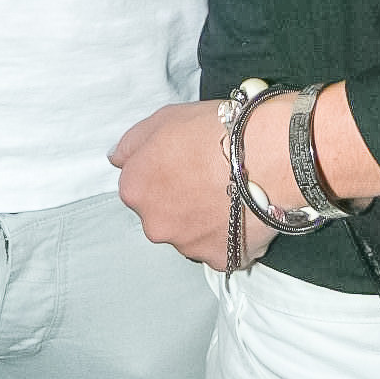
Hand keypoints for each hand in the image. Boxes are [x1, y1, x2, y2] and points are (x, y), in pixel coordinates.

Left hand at [109, 99, 275, 269]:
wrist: (264, 155)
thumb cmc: (212, 130)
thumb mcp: (162, 119)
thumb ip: (131, 144)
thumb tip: (115, 160)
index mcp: (135, 189)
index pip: (140, 186)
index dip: (163, 172)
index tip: (184, 162)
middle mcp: (154, 224)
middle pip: (162, 215)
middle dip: (179, 202)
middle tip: (208, 179)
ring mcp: (187, 246)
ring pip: (190, 235)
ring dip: (203, 221)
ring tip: (231, 195)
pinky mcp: (221, 259)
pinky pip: (221, 250)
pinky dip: (229, 236)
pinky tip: (243, 214)